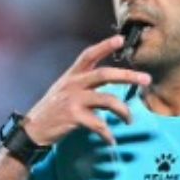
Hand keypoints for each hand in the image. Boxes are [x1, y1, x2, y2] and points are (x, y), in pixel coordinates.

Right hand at [24, 36, 150, 146]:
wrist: (33, 129)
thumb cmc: (53, 110)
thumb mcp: (64, 89)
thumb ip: (83, 82)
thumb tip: (109, 79)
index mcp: (72, 75)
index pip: (89, 55)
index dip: (105, 46)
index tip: (120, 39)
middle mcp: (73, 84)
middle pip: (105, 74)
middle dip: (128, 76)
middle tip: (146, 79)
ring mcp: (73, 100)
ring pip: (107, 100)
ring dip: (123, 111)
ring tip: (130, 120)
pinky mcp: (73, 117)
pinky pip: (98, 125)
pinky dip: (107, 134)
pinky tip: (111, 140)